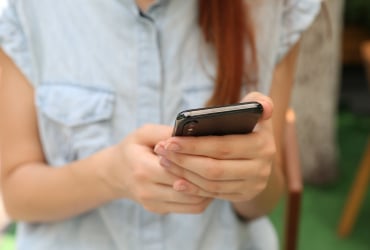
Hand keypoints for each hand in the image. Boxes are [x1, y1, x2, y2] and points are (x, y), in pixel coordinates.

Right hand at [104, 124, 211, 213]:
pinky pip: (190, 208)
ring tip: (218, 175)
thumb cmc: (133, 149)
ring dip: (209, 190)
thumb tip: (192, 133)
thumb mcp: (144, 133)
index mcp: (143, 169)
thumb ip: (166, 132)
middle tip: (224, 164)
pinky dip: (203, 197)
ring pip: (193, 203)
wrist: (116, 173)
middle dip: (207, 176)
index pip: (178, 170)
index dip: (197, 162)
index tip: (214, 152)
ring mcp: (153, 204)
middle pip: (189, 188)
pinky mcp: (160, 210)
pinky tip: (208, 184)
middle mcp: (147, 191)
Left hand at [154, 92, 275, 201]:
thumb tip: (264, 107)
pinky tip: (177, 181)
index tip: (170, 141)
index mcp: (263, 145)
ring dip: (185, 174)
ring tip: (165, 162)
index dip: (195, 145)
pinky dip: (194, 188)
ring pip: (212, 184)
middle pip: (214, 168)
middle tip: (162, 151)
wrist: (259, 154)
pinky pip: (214, 195)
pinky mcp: (243, 196)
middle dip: (184, 160)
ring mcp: (253, 185)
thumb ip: (258, 101)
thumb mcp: (256, 110)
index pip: (223, 147)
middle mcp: (261, 168)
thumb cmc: (249, 125)